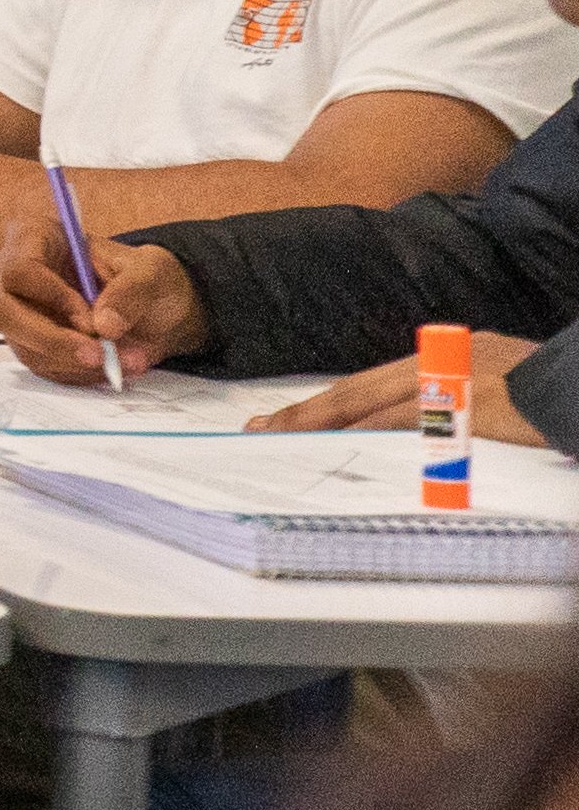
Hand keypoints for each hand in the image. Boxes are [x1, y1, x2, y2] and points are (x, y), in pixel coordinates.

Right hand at [0, 227, 198, 384]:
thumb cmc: (146, 277)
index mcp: (37, 241)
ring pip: (25, 348)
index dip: (52, 298)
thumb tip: (103, 326)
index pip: (19, 270)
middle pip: (4, 314)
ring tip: (128, 360)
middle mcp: (17, 280)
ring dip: (77, 363)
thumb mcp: (151, 272)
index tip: (92, 318)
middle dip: (51, 340)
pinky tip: (116, 366)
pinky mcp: (34, 346)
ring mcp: (22, 315)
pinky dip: (82, 373)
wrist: (158, 307)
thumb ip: (130, 292)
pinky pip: (45, 367)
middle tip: (98, 355)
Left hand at [256, 341, 549, 440]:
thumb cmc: (556, 391)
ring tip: (284, 443)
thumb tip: (421, 433)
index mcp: (452, 356)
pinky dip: (378, 441)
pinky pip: (417, 429)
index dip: (325, 402)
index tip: (282, 419)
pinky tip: (346, 453)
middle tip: (259, 430)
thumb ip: (459, 405)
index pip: (373, 384)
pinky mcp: (478, 410)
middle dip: (307, 412)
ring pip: (377, 409)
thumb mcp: (503, 389)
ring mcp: (462, 385)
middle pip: (361, 391)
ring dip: (328, 428)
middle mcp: (449, 363)